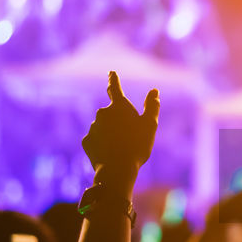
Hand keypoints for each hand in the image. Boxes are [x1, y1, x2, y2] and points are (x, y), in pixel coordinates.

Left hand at [81, 71, 160, 191]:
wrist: (117, 169)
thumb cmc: (137, 145)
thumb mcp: (150, 125)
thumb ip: (152, 106)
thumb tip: (154, 91)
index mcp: (119, 106)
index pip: (115, 88)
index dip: (113, 79)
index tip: (111, 73)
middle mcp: (102, 113)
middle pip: (111, 112)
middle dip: (118, 119)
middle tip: (130, 135)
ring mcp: (93, 127)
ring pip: (103, 127)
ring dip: (111, 133)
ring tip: (121, 147)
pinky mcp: (87, 141)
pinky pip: (96, 140)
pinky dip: (103, 144)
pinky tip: (110, 153)